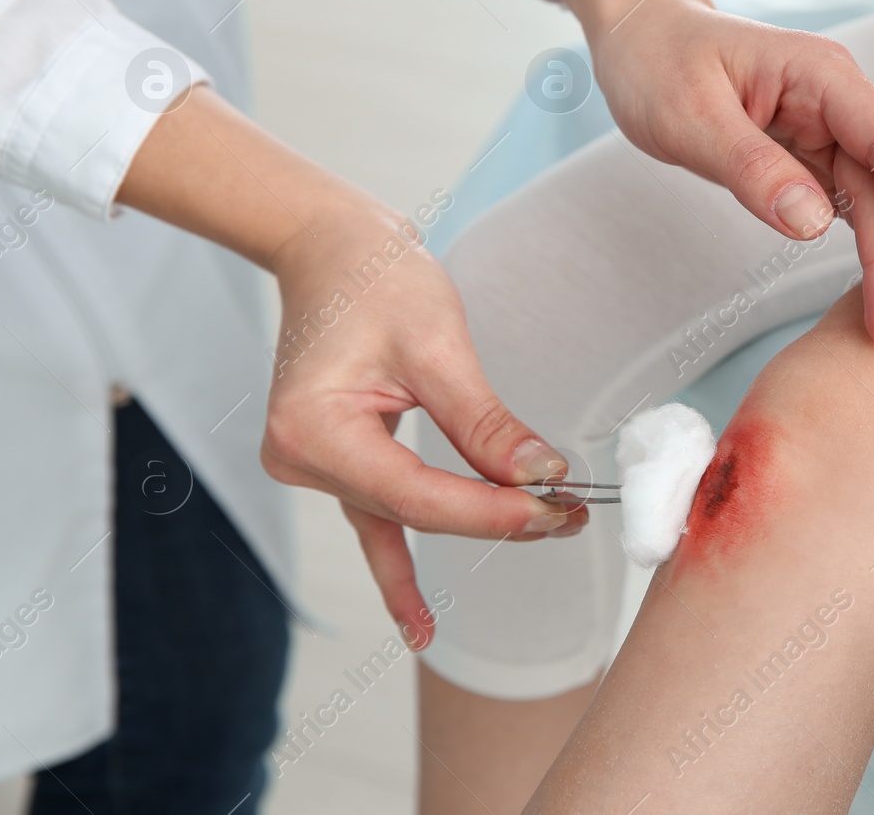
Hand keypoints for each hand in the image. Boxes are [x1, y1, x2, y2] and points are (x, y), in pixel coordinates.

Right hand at [262, 211, 587, 646]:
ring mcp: (311, 466)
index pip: (419, 498)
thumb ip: (485, 423)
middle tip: (573, 515)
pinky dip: (403, 565)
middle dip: (495, 517)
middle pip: (416, 511)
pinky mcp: (334, 462)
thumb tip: (542, 477)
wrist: (329, 248)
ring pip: (406, 515)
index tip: (559, 510)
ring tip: (544, 534)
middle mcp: (300, 459)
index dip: (492, 514)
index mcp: (312, 430)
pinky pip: (378, 520)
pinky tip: (420, 625)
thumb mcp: (438, 345)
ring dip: (472, 525)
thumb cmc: (376, 278)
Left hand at [592, 0, 873, 345]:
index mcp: (822, 76)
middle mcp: (838, 102)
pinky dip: (871, 246)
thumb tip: (812, 224)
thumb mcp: (690, 116)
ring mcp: (827, 130)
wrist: (639, 34)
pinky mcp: (808, 157)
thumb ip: (751, 169)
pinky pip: (850, 205)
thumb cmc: (658, 60)